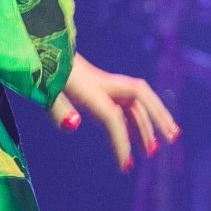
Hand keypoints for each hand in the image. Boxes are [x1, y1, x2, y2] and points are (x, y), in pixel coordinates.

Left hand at [48, 52, 180, 171]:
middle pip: (139, 97)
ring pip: (134, 102)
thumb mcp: (42, 90)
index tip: (125, 166)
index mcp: (87, 87)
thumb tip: (74, 125)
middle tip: (174, 139)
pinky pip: (123, 104)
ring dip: (147, 123)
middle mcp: (101, 83)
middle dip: (158, 118)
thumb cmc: (37, 69)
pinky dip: (132, 120)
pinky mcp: (97, 86)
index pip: (112, 116)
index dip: (121, 140)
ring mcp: (101, 83)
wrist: (37, 45)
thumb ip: (57, 109)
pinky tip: (134, 137)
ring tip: (154, 151)